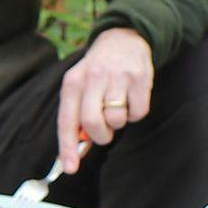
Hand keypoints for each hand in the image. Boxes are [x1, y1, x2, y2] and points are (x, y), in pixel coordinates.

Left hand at [53, 27, 155, 171]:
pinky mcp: (140, 78)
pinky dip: (135, 113)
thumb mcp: (80, 86)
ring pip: (117, 120)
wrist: (124, 39)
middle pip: (92, 123)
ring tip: (118, 105)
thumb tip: (76, 152)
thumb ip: (77, 117)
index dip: (67, 147)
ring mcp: (118, 76)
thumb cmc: (98, 72)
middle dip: (100, 135)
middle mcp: (93, 77)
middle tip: (105, 132)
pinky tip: (131, 97)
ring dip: (119, 122)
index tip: (70, 169)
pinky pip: (138, 113)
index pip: (67, 120)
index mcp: (73, 82)